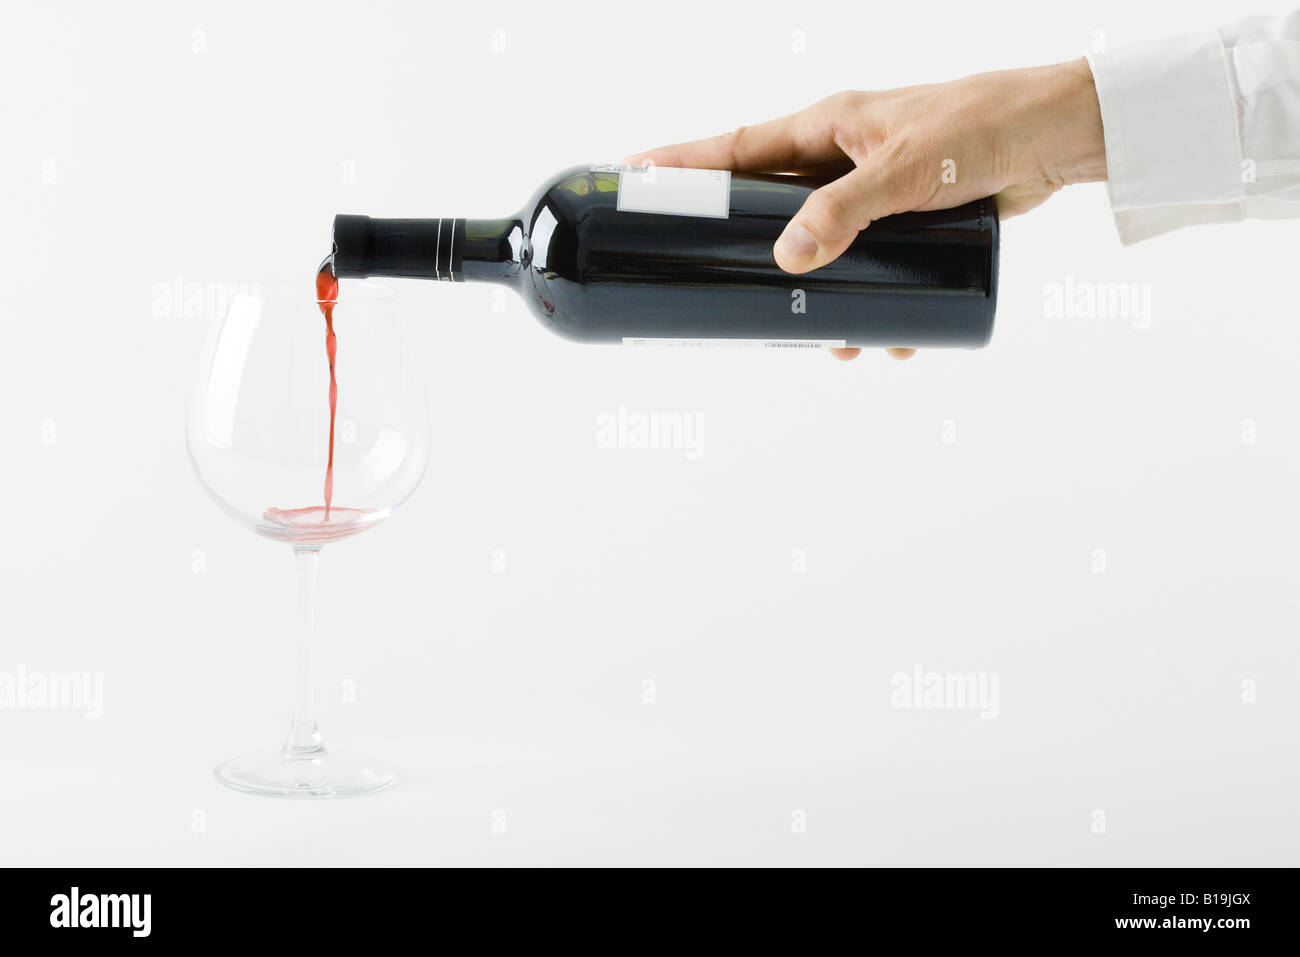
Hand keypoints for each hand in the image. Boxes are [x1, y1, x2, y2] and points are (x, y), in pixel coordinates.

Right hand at [628, 58, 1105, 359]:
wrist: (1060, 135)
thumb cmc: (983, 127)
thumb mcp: (905, 171)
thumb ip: (845, 212)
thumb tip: (788, 259)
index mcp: (828, 126)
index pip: (737, 148)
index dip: (682, 165)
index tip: (632, 178)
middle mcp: (842, 156)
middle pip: (772, 209)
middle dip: (753, 254)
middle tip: (727, 289)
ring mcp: (873, 189)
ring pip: (823, 247)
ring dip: (820, 296)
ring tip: (829, 340)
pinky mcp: (907, 219)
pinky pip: (870, 264)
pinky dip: (874, 302)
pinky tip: (888, 336)